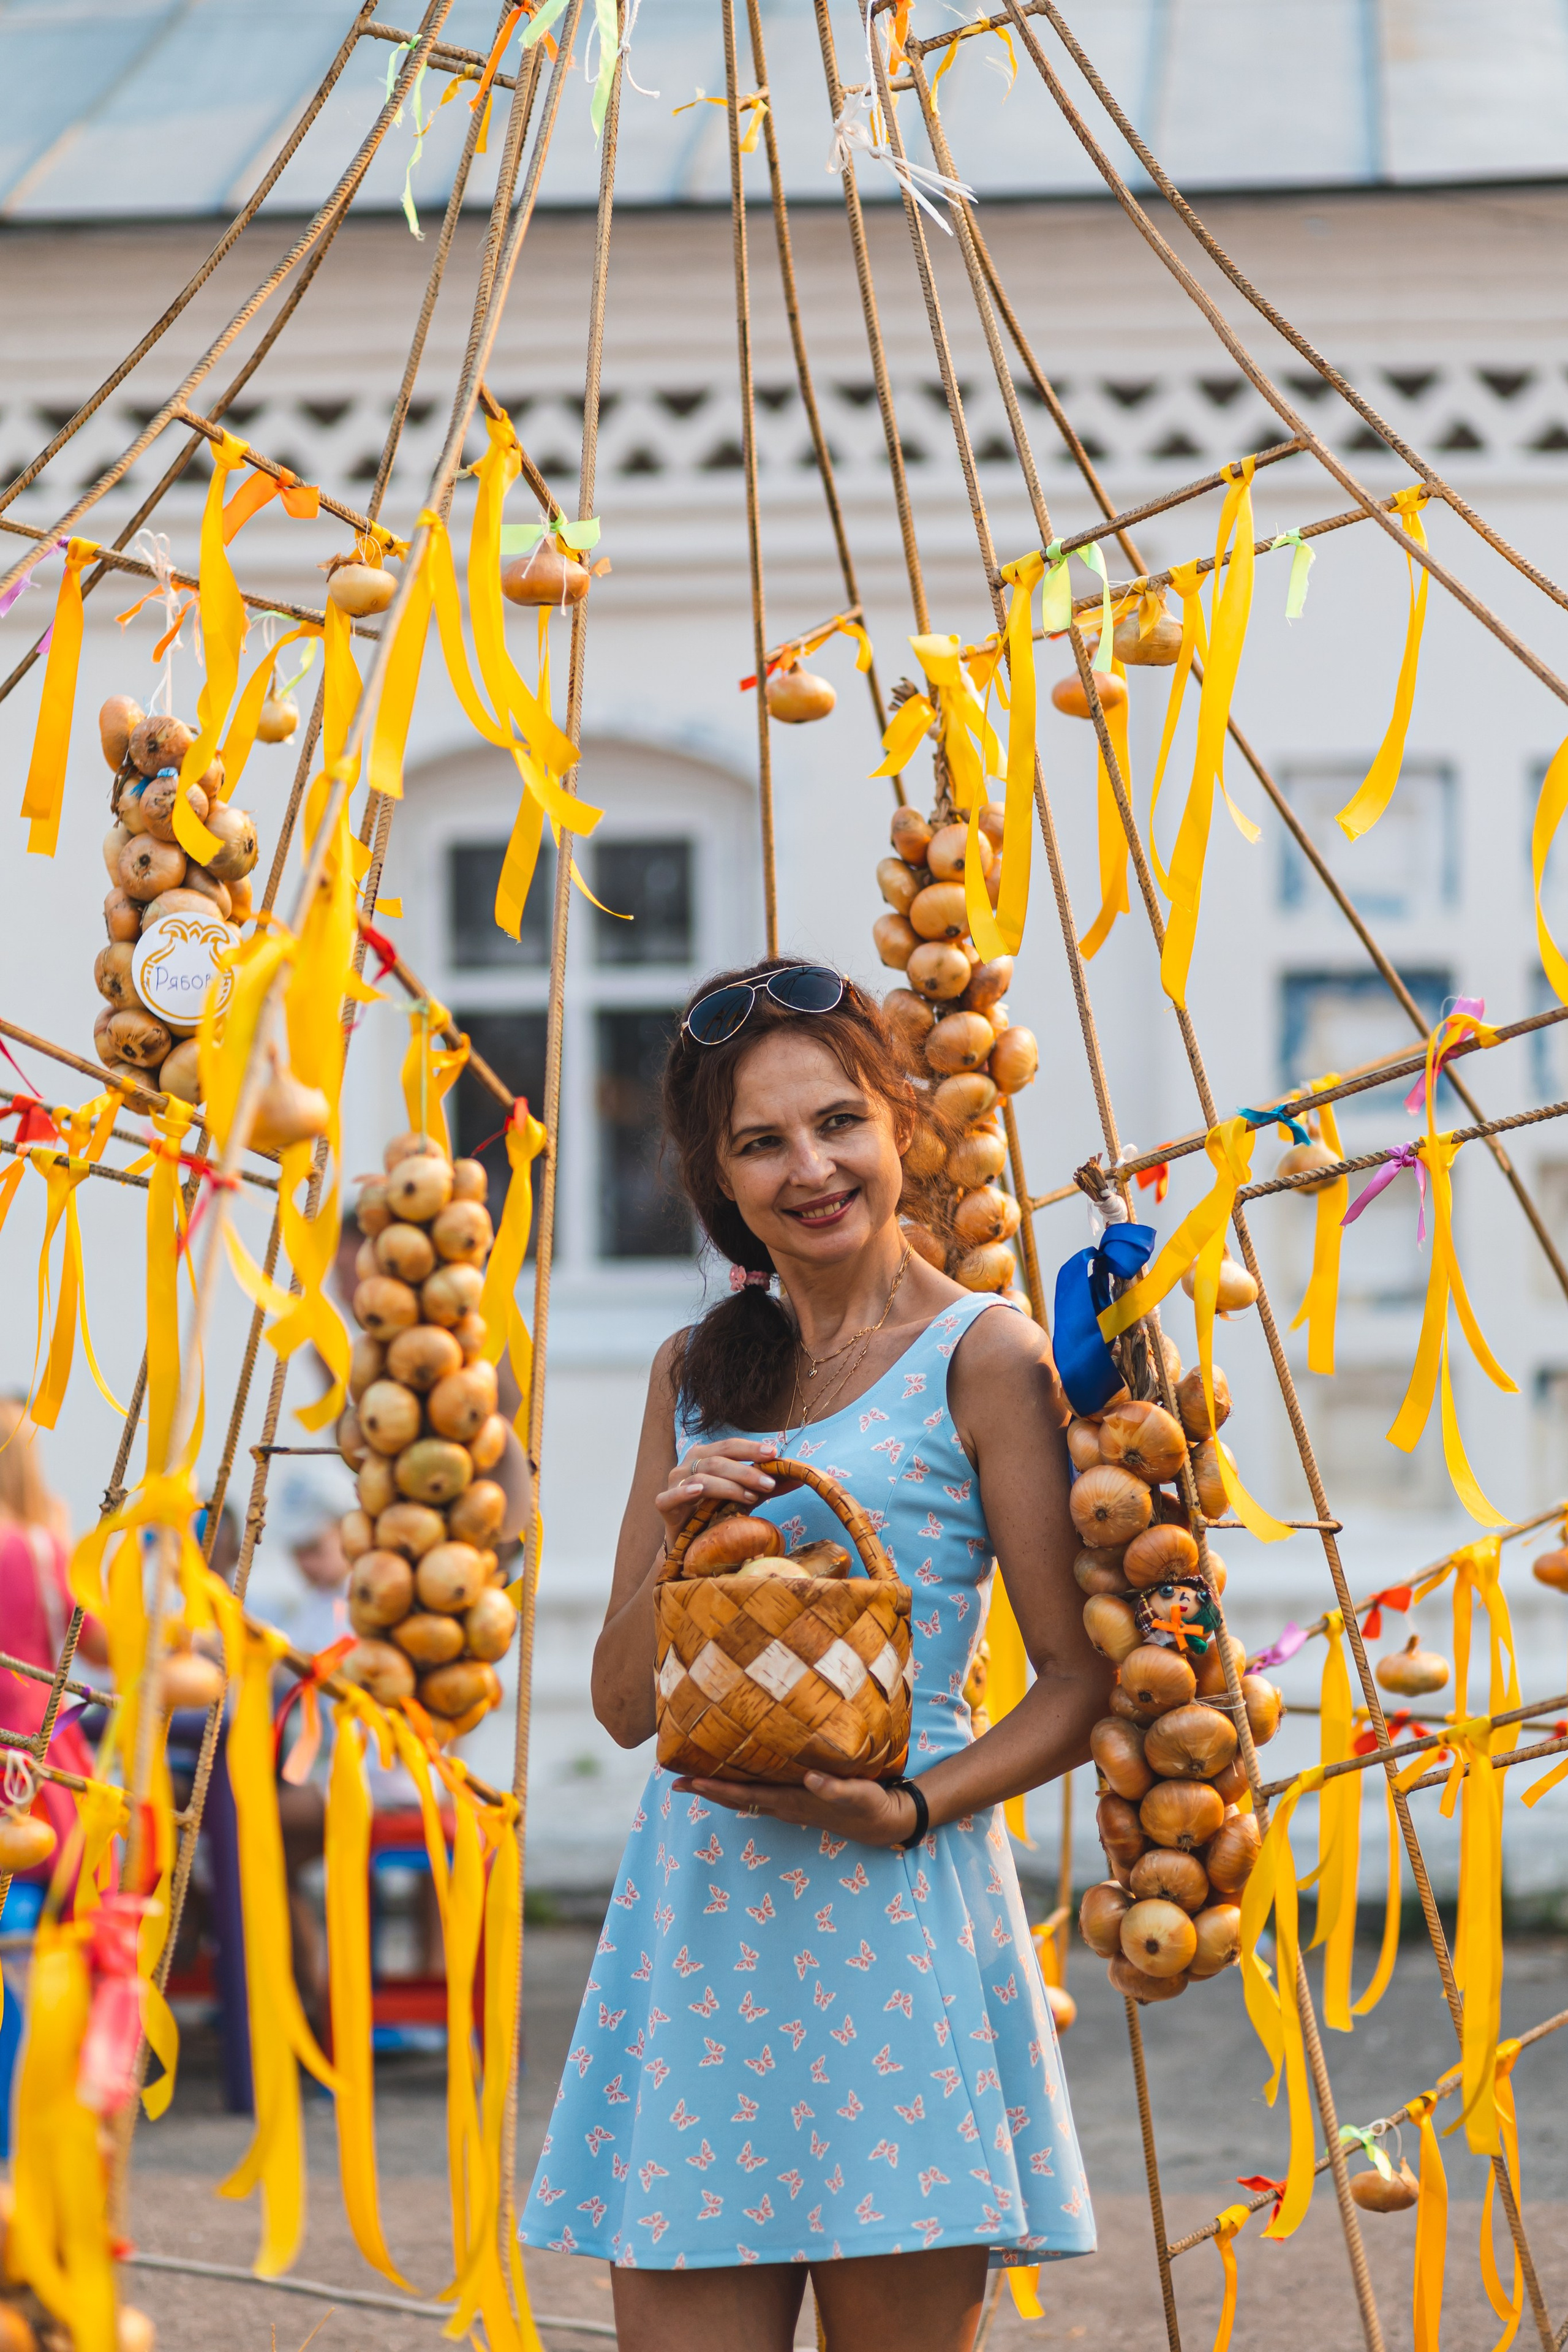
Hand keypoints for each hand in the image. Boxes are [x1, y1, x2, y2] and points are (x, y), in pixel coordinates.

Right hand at [656, 1438, 794, 1542]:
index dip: (750, 1448)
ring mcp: (674, 1482)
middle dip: (745, 1471)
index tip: (774, 1453)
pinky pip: (671, 1496)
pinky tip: (699, 1490)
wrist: (687, 1541)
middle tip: (769, 1483)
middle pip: (717, 1460)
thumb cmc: (715, 1512)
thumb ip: (765, 1486)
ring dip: (728, 1485)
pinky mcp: (663, 1504)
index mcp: (705, 1455)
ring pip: (701, 1477)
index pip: (729, 1445)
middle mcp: (687, 1464)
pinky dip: (684, 1492)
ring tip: (750, 1497)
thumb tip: (798, 1477)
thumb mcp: (743, 1496)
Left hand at [672, 1770, 919, 1848]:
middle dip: (706, 1791)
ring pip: (745, 1797)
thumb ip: (835, 1787)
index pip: (746, 1795)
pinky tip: (732, 1776)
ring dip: (718, 1790)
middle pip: (737, 1799)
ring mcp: (788, 1805)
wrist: (882, 1821)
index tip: (691, 1782)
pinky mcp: (796, 1800)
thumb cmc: (869, 1804)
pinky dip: (739, 1787)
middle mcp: (784, 1805)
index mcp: (792, 1801)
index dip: (718, 1789)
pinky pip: (759, 1793)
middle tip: (675, 1782)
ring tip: (694, 1779)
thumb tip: (810, 1779)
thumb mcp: (857, 1793)